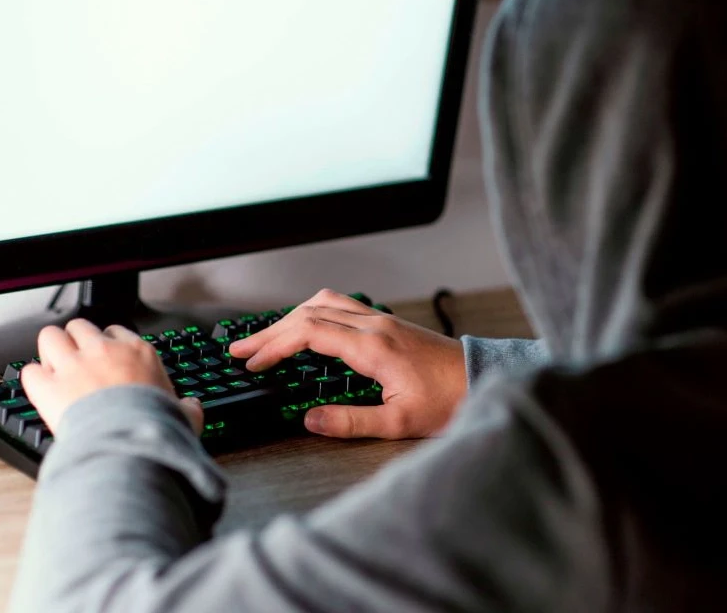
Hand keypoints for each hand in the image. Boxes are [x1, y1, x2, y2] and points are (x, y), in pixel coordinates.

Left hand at [21, 319, 203, 436]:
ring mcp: (73, 366)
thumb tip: (192, 408)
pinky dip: (33, 379)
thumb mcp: (185, 417)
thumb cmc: (155, 429)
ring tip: (54, 368)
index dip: (108, 345)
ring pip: (50, 336)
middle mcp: (103, 351)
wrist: (128, 444)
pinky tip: (40, 390)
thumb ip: (188, 408)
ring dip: (51, 351)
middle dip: (76, 342)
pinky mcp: (48, 386)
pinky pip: (30, 371)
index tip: (107, 359)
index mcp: (137, 353)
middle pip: (80, 327)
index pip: (115, 331)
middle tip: (77, 362)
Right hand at [229, 289, 466, 439]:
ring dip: (291, 317)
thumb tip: (309, 420)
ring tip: (266, 338)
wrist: (485, 381)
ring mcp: (383, 320)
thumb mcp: (398, 423)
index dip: (275, 345)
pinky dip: (313, 314)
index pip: (309, 331)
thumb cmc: (450, 402)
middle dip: (271, 330)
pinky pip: (341, 306)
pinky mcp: (389, 323)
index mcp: (373, 346)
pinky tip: (306, 329)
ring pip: (325, 303)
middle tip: (242, 349)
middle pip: (310, 312)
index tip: (253, 362)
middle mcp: (375, 325)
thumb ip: (351, 422)